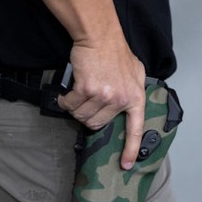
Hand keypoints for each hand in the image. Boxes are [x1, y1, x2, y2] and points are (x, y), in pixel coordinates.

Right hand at [58, 35, 145, 169]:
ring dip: (75, 108)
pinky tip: (67, 93)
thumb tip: (129, 103)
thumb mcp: (135, 71)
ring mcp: (104, 96)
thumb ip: (133, 89)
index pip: (135, 129)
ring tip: (77, 94)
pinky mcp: (86, 90)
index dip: (131, 150)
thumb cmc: (116, 51)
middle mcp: (121, 99)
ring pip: (82, 116)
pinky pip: (71, 105)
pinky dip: (65, 101)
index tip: (126, 165)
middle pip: (98, 124)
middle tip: (86, 103)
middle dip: (88, 116)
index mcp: (135, 97)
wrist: (100, 36)